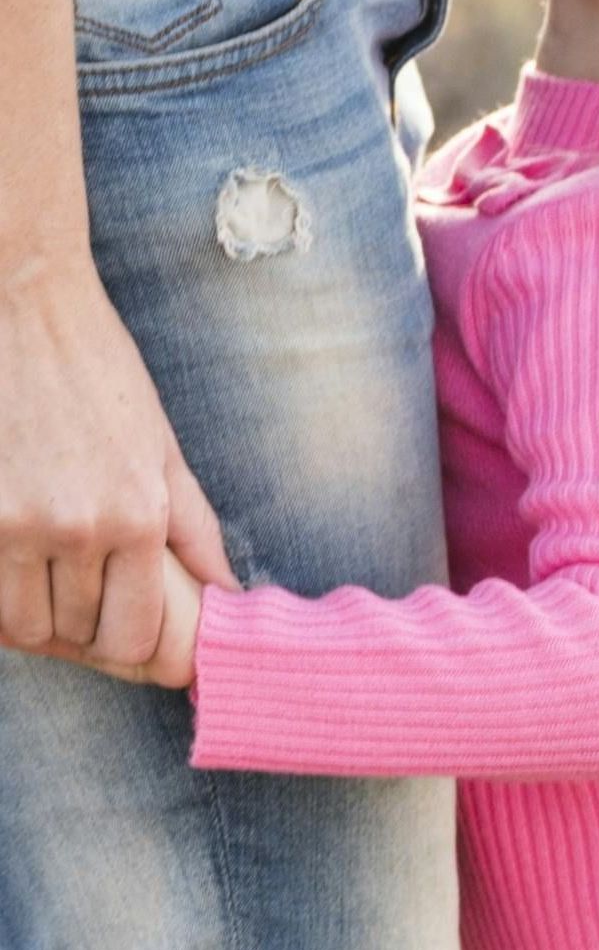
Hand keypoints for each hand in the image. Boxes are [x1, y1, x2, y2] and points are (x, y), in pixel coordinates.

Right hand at [0, 255, 236, 661]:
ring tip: (45, 576)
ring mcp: (14, 522)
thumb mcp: (159, 442)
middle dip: (83, 630)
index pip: (136, 637)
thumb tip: (225, 590)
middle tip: (83, 602)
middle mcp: (77, 527)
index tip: (125, 634)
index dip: (132, 649)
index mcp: (138, 513)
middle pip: (77, 636)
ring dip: (36, 614)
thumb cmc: (95, 365)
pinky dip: (0, 592)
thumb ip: (193, 525)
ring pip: (23, 625)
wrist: (22, 301)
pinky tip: (15, 563)